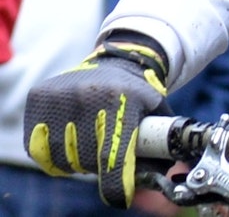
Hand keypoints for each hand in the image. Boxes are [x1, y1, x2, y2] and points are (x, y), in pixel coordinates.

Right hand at [24, 30, 170, 207]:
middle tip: (105, 153)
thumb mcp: (156, 113)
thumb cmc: (137, 95)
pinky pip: (39, 148)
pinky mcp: (38, 98)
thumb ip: (160, 146)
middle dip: (98, 166)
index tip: (118, 196)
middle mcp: (88, 95)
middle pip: (87, 160)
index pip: (113, 154)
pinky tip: (69, 138)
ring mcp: (60, 96)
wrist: (113, 62)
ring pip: (61, 157)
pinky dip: (53, 154)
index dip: (115, 182)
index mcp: (122, 99)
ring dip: (75, 161)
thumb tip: (161, 177)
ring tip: (89, 142)